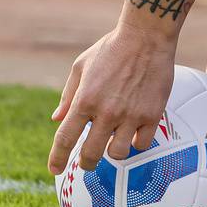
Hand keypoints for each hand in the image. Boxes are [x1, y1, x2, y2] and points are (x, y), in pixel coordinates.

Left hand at [48, 24, 175, 173]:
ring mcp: (130, 115)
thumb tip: (56, 119)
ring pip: (118, 153)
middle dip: (87, 162)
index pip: (65, 138)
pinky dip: (136, 142)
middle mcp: (106, 111)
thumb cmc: (111, 48)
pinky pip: (142, 143)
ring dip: (113, 152)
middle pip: (91, 154)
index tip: (54, 170)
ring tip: (113, 142)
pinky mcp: (152, 114)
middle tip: (88, 161)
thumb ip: (68, 95)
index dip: (57, 158)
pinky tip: (134, 133)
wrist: (147, 36)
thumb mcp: (81, 66)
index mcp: (84, 99)